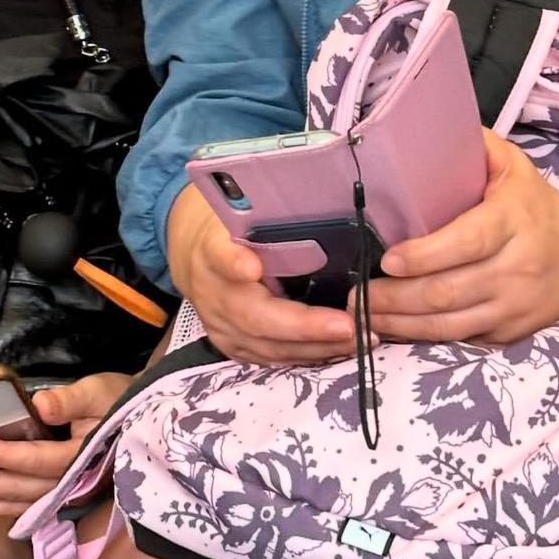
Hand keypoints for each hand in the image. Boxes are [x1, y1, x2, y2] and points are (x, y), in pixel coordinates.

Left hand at [0, 373, 132, 518]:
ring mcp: (64, 495)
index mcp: (82, 458)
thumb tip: (42, 404)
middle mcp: (71, 484)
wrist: (141, 423)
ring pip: (16, 505)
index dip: (5, 454)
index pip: (38, 459)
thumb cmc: (117, 400)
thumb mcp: (98, 391)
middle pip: (20, 489)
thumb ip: (71, 399)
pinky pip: (21, 507)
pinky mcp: (57, 496)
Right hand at [166, 184, 355, 365]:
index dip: (234, 263)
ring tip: (361, 338)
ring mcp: (222, 327)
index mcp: (213, 250)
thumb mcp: (244, 213)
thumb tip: (320, 200)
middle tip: (350, 326)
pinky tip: (340, 348)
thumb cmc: (234, 230)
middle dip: (304, 326)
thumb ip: (269, 216)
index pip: (220, 255)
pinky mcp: (234, 347)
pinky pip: (273, 358)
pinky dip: (308, 355)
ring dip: (317, 346)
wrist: (196, 260)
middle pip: (255, 316)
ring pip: (269, 346)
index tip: (251, 266)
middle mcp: (213, 294)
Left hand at [358, 131, 558, 344]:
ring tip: (363, 314)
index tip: (387, 258)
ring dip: (401, 323)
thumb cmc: (535, 205)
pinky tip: (394, 328)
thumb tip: (419, 125)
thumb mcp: (513, 165)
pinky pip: (460, 340)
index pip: (467, 242)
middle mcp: (518, 268)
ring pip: (450, 324)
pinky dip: (423, 337)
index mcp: (515, 220)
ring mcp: (515, 306)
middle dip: (396, 297)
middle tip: (357, 295)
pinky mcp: (509, 333)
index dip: (424, 255)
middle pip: (449, 291)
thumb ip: (474, 145)